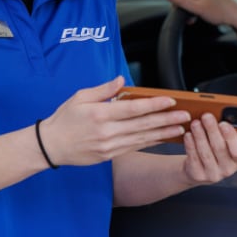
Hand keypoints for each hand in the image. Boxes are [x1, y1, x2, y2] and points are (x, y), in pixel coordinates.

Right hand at [39, 76, 191, 166]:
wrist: (51, 146)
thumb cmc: (64, 118)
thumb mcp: (80, 97)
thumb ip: (103, 89)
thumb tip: (121, 80)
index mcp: (100, 114)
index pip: (133, 108)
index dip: (154, 105)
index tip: (171, 100)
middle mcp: (107, 132)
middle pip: (142, 125)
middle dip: (167, 120)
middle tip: (186, 115)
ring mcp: (109, 146)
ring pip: (142, 138)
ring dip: (163, 133)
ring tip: (181, 128)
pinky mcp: (109, 156)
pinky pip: (134, 147)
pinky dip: (150, 142)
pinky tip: (163, 138)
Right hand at [165, 0, 236, 27]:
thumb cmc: (218, 12)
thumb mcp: (196, 9)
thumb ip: (181, 1)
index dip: (181, 8)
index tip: (187, 18)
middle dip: (189, 7)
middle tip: (195, 19)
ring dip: (196, 6)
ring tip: (203, 15)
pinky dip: (203, 4)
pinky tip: (210, 11)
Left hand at [181, 112, 236, 185]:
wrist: (199, 169)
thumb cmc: (218, 152)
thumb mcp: (233, 144)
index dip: (232, 137)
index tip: (224, 123)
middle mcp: (228, 169)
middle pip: (220, 149)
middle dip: (212, 130)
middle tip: (207, 116)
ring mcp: (213, 174)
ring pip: (205, 152)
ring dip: (200, 135)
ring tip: (196, 123)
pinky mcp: (198, 175)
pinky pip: (193, 158)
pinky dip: (190, 144)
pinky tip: (189, 135)